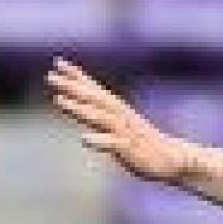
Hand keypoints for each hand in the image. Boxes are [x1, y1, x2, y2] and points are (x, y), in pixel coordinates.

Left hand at [47, 58, 188, 183]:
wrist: (172, 160)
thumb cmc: (144, 145)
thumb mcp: (122, 127)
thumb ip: (103, 116)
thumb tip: (82, 110)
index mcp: (118, 111)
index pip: (95, 89)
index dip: (77, 76)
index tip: (58, 63)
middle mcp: (121, 117)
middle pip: (94, 99)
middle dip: (72, 87)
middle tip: (50, 76)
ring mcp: (125, 132)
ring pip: (100, 117)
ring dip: (79, 108)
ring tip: (57, 100)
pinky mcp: (130, 150)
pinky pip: (115, 144)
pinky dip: (100, 140)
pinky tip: (85, 139)